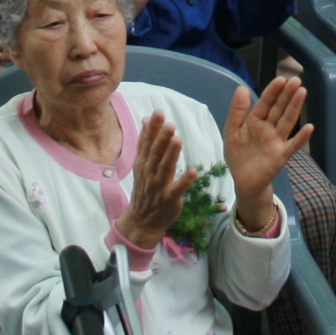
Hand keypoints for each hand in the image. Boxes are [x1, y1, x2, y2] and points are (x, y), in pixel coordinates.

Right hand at [115, 110, 192, 248]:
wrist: (141, 220)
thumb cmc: (145, 188)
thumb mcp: (142, 164)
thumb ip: (144, 142)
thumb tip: (145, 118)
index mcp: (143, 163)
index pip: (147, 142)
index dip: (153, 128)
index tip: (158, 113)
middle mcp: (149, 173)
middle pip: (156, 153)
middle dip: (162, 138)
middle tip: (169, 123)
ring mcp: (158, 187)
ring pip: (165, 168)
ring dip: (172, 155)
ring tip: (178, 140)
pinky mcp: (169, 199)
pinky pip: (177, 189)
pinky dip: (185, 181)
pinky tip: (194, 171)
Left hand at [222, 75, 310, 230]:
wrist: (243, 181)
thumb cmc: (238, 155)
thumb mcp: (232, 131)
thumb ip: (237, 111)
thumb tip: (242, 88)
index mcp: (255, 121)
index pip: (265, 103)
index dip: (273, 91)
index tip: (281, 79)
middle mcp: (268, 128)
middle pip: (279, 109)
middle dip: (287, 94)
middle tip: (296, 80)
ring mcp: (277, 141)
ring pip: (287, 121)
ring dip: (295, 108)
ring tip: (303, 92)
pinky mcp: (281, 155)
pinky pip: (292, 145)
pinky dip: (301, 138)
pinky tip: (309, 127)